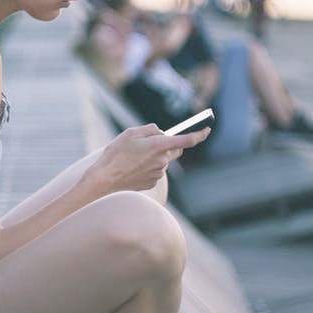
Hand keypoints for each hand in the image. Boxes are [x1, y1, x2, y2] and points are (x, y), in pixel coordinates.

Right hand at [89, 125, 208, 192]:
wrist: (104, 180)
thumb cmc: (115, 155)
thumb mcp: (130, 133)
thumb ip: (150, 129)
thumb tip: (161, 132)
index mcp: (159, 145)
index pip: (187, 140)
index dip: (200, 134)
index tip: (207, 129)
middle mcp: (162, 160)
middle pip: (175, 150)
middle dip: (169, 145)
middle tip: (151, 143)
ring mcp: (159, 173)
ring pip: (163, 160)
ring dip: (154, 156)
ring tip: (133, 157)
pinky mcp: (152, 182)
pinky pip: (155, 171)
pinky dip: (148, 167)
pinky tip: (133, 167)